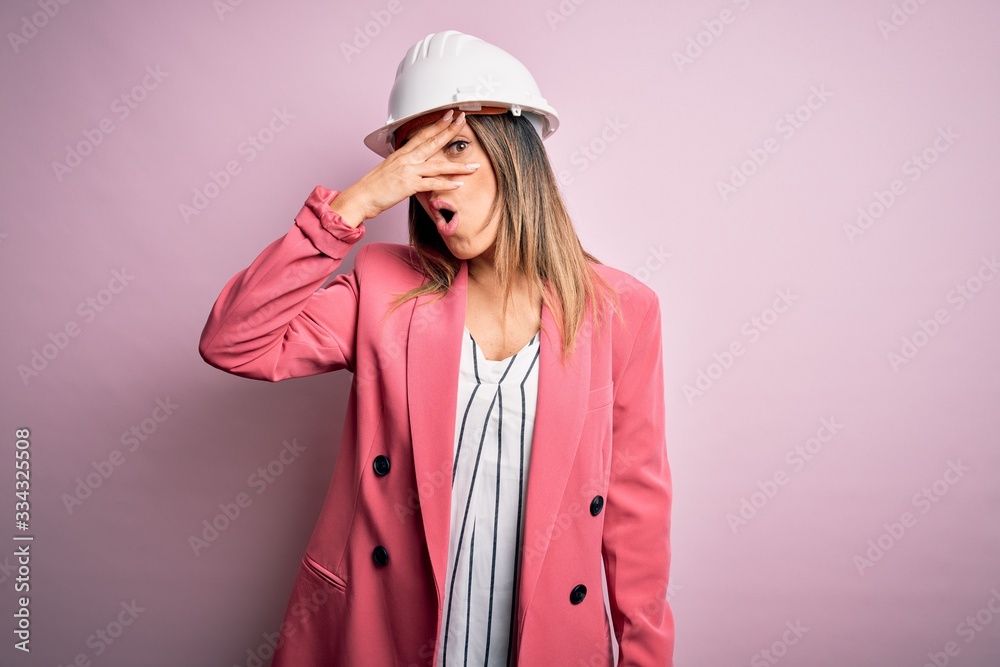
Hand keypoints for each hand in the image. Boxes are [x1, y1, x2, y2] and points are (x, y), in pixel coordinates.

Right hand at [329, 110, 480, 226]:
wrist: (361, 197)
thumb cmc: (374, 186)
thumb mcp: (390, 169)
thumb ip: (404, 164)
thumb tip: (414, 164)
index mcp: (402, 154)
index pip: (422, 134)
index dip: (437, 124)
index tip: (449, 116)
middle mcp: (406, 159)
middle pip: (432, 142)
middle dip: (449, 131)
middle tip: (462, 121)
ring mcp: (408, 171)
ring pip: (437, 164)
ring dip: (457, 165)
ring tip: (474, 165)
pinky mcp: (408, 185)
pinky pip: (431, 184)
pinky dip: (446, 183)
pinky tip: (459, 183)